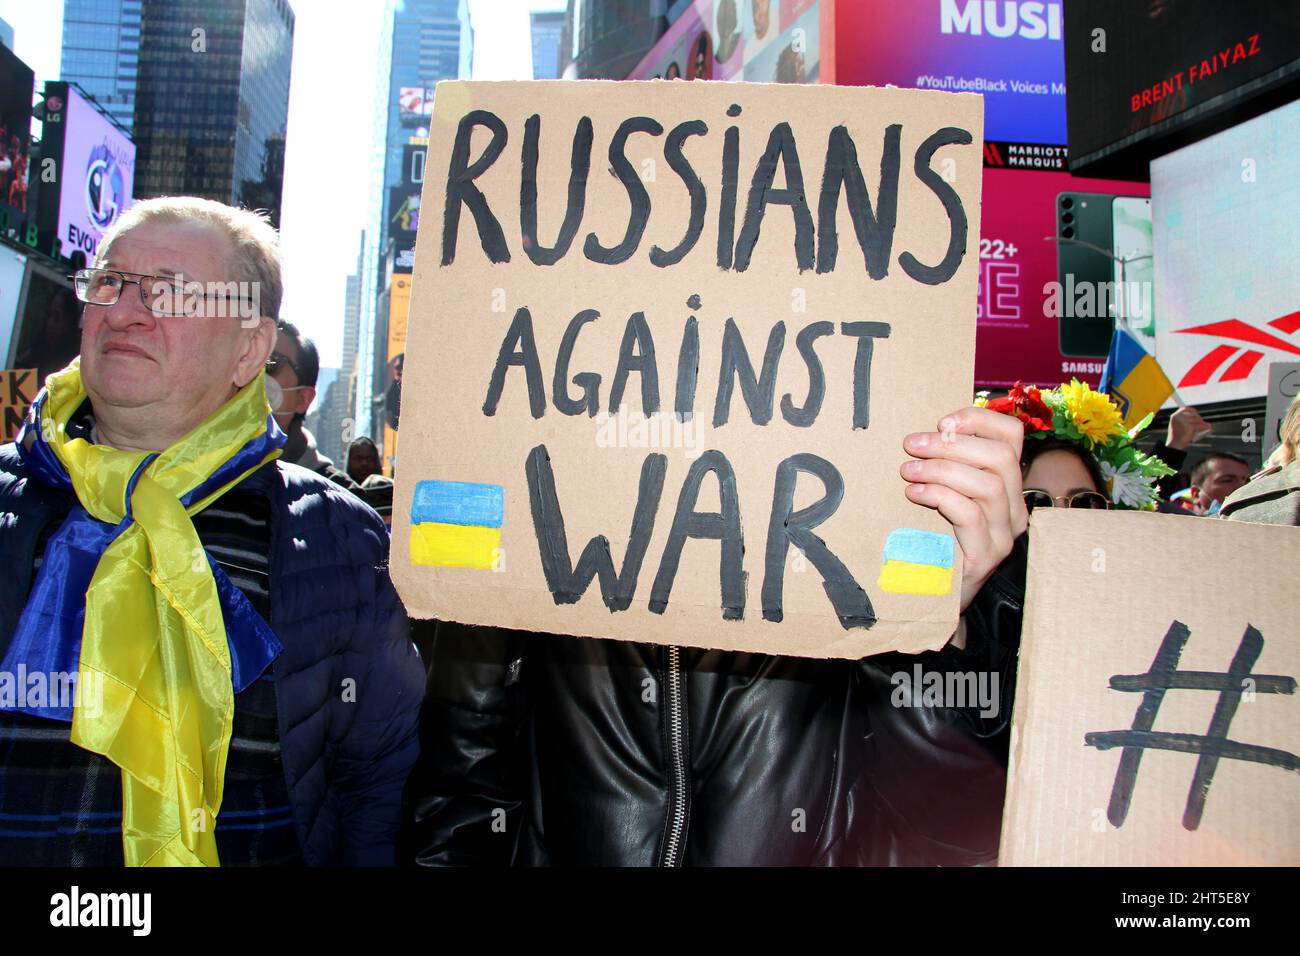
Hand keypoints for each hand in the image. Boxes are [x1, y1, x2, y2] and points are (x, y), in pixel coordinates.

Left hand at [900, 407, 1028, 612]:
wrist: (935, 595)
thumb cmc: (934, 538)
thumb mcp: (944, 494)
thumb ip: (946, 465)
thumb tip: (922, 432)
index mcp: (1008, 485)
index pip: (1013, 436)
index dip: (979, 420)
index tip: (942, 422)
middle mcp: (1015, 509)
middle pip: (1000, 457)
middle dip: (951, 444)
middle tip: (911, 445)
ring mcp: (1003, 536)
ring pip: (988, 485)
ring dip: (941, 469)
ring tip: (908, 470)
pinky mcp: (984, 557)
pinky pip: (971, 515)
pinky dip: (941, 496)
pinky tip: (915, 494)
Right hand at [1166, 405, 1210, 449]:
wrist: (1174, 445)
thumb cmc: (1176, 437)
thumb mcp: (1177, 426)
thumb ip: (1184, 420)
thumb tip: (1196, 416)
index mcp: (1174, 416)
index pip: (1185, 409)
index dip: (1192, 410)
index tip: (1196, 412)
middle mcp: (1179, 418)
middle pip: (1194, 414)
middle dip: (1199, 419)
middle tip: (1202, 423)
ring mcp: (1184, 422)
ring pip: (1199, 420)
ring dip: (1203, 423)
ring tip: (1206, 426)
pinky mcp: (1190, 427)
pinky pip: (1201, 425)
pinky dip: (1206, 427)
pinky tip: (1209, 428)